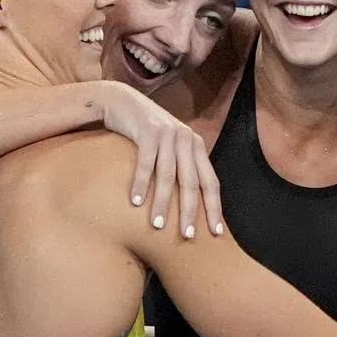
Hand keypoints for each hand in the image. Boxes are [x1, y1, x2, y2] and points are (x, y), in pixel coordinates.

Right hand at [100, 82, 224, 237]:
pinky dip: (141, 183)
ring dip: (163, 202)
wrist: (121, 101)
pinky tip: (136, 202)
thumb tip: (188, 205)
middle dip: (190, 211)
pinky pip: (146, 162)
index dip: (214, 207)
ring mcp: (168, 133)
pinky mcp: (148, 130)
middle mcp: (187, 139)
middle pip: (192, 182)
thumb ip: (180, 168)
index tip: (215, 233)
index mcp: (196, 146)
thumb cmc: (145, 133)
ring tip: (157, 225)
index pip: (211, 182)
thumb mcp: (169, 148)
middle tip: (186, 236)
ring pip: (168, 174)